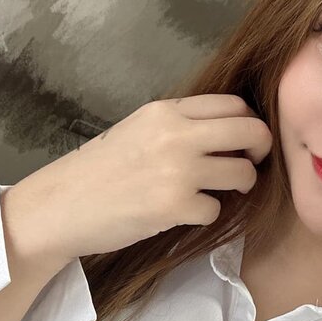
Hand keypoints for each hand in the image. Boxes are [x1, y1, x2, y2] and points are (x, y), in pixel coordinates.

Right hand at [1, 94, 272, 263]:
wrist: (60, 206)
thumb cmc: (99, 170)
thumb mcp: (139, 130)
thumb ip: (181, 126)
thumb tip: (231, 134)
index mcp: (167, 110)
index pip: (234, 105)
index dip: (249, 124)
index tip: (244, 142)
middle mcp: (176, 134)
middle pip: (251, 131)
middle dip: (261, 151)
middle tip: (250, 166)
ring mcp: (178, 170)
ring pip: (243, 174)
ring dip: (238, 186)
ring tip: (218, 192)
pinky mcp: (175, 206)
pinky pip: (216, 210)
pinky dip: (205, 215)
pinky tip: (182, 213)